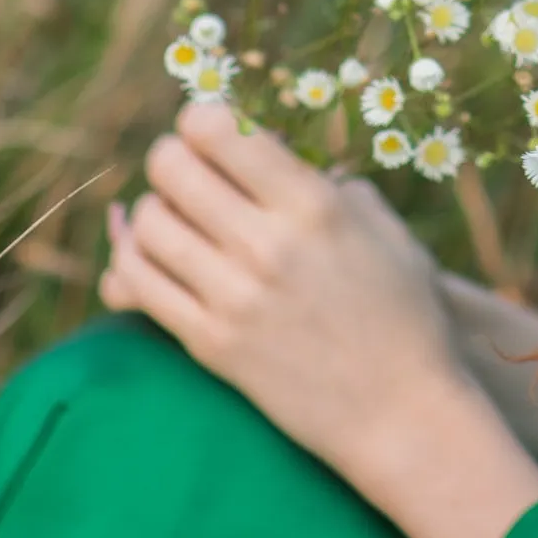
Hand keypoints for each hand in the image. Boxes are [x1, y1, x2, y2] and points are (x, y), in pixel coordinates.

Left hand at [101, 103, 537, 537]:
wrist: (404, 416)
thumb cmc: (406, 318)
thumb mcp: (386, 232)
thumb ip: (329, 184)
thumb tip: (273, 155)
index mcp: (313, 204)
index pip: (215, 129)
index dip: (201, 120)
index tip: (210, 135)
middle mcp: (267, 244)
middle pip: (169, 167)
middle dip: (172, 161)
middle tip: (189, 177)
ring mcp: (234, 297)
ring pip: (146, 224)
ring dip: (153, 214)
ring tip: (176, 223)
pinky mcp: (211, 345)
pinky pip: (137, 286)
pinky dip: (130, 264)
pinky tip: (150, 263)